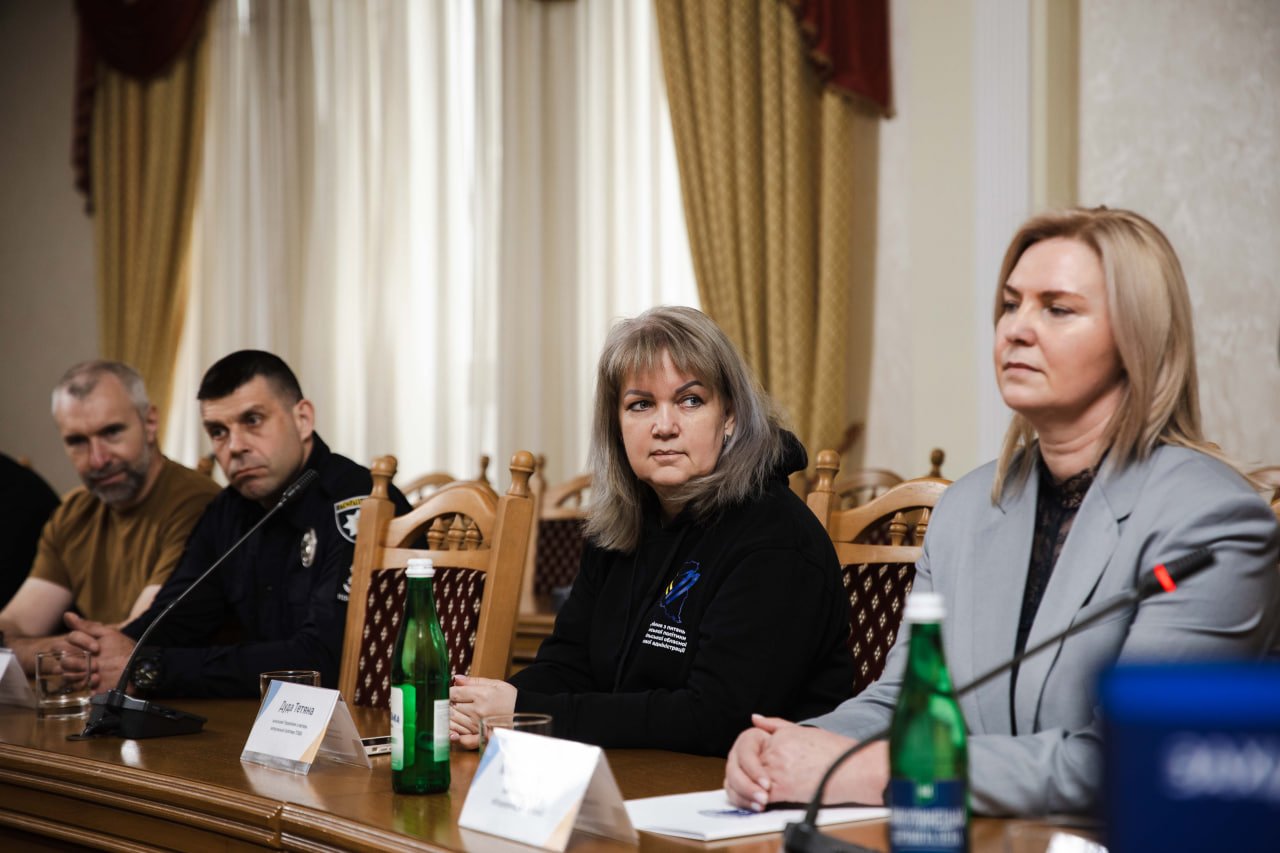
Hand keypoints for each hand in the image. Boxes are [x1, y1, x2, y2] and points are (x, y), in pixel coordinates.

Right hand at [63, 613, 136, 692]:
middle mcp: (76, 656)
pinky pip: (68, 686)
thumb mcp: (108, 635)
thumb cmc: (122, 650)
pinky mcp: (80, 685)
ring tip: (97, 672)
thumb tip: (66, 615)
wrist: (133, 670)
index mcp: (81, 643)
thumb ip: (87, 626)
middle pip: (60, 655)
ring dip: (78, 672)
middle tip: (96, 663)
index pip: (68, 638)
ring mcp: (76, 671)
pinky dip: (81, 683)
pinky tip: (95, 680)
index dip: (81, 642)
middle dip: (76, 660)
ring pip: (61, 671)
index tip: (97, 648)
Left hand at [448, 675, 516, 749]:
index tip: (448, 695)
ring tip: (450, 717)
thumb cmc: (511, 697)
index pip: (453, 693)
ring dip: (449, 720)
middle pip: (452, 708)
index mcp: (481, 694)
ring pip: (454, 722)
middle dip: (447, 706)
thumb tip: (455, 679)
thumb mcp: (495, 684)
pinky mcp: (483, 736)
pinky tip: (452, 734)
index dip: (447, 694)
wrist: (526, 712)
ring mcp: (480, 724)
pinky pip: (465, 739)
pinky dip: (456, 737)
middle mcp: (478, 710)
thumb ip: (473, 681)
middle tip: (447, 706)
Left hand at [725, 714, 889, 809]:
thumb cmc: (836, 752)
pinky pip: (759, 795)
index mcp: (778, 734)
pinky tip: (762, 804)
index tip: (747, 767)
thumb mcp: (803, 731)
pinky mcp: (784, 787)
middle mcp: (775, 749)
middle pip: (740, 761)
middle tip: (743, 788)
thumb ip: (775, 725)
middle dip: (738, 777)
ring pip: (745, 780)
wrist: (854, 767)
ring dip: (743, 792)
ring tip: (753, 799)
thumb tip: (755, 718)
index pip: (746, 742)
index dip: (743, 757)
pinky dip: (755, 801)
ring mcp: (778, 767)